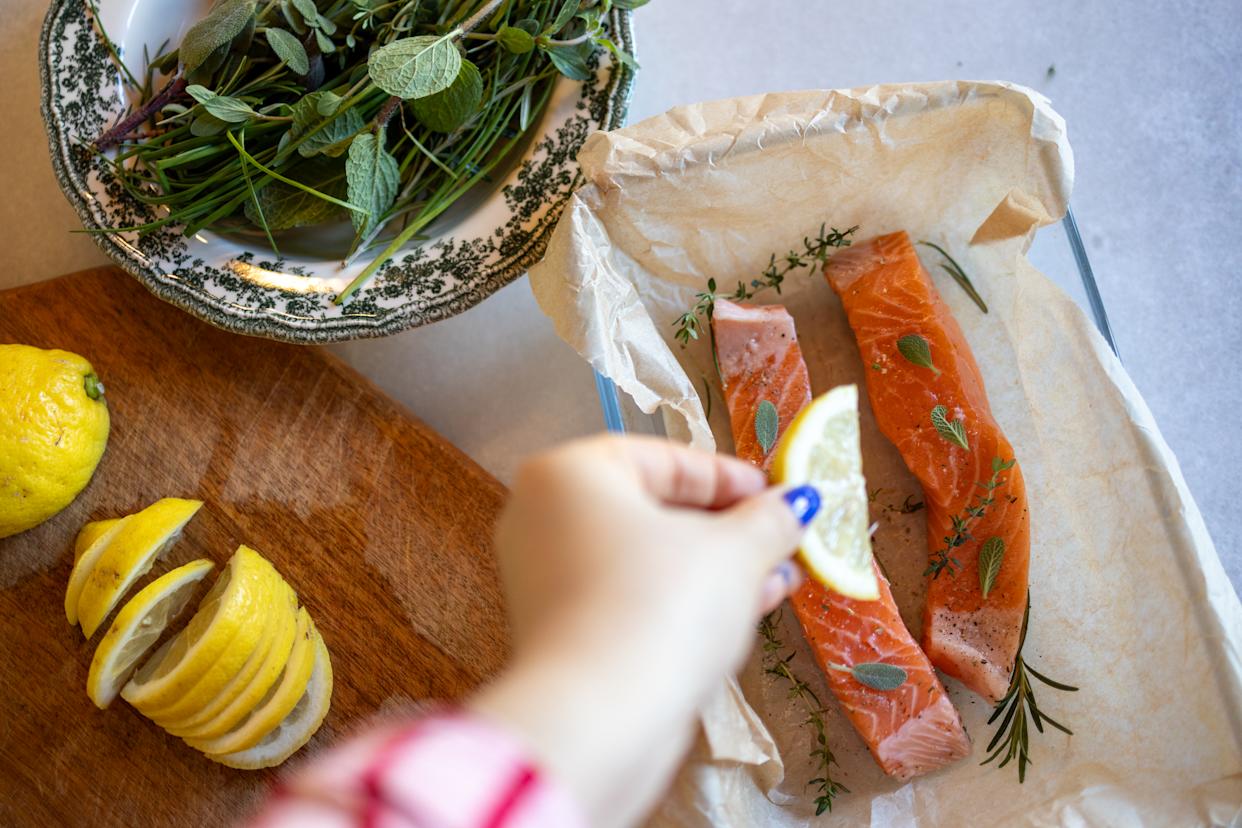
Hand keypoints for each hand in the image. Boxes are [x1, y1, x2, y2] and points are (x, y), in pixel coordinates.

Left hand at [469, 435, 818, 827]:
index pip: (662, 458)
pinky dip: (679, 601)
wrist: (597, 719)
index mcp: (569, 473)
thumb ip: (768, 520)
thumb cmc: (661, 607)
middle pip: (653, 510)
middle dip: (727, 529)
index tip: (777, 495)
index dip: (729, 477)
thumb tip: (797, 504)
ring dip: (714, 569)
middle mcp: (542, 517)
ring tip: (778, 582)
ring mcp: (544, 578)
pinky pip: (628, 597)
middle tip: (781, 540)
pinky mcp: (559, 632)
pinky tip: (741, 614)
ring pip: (645, 560)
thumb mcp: (733, 553)